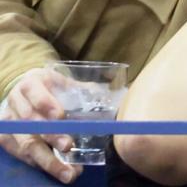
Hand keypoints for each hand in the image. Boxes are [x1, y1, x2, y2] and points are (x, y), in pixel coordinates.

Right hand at [0, 69, 78, 183]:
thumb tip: (108, 98)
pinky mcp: (6, 138)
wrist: (25, 92)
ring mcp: (8, 122)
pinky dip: (38, 164)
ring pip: (25, 143)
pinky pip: (19, 154)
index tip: (61, 116)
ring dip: (47, 159)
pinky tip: (57, 169)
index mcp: (31, 83)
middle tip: (69, 146)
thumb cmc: (50, 87)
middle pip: (31, 122)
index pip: (36, 94)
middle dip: (51, 136)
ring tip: (68, 171)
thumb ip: (83, 89)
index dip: (48, 105)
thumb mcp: (64, 82)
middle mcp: (16, 103)